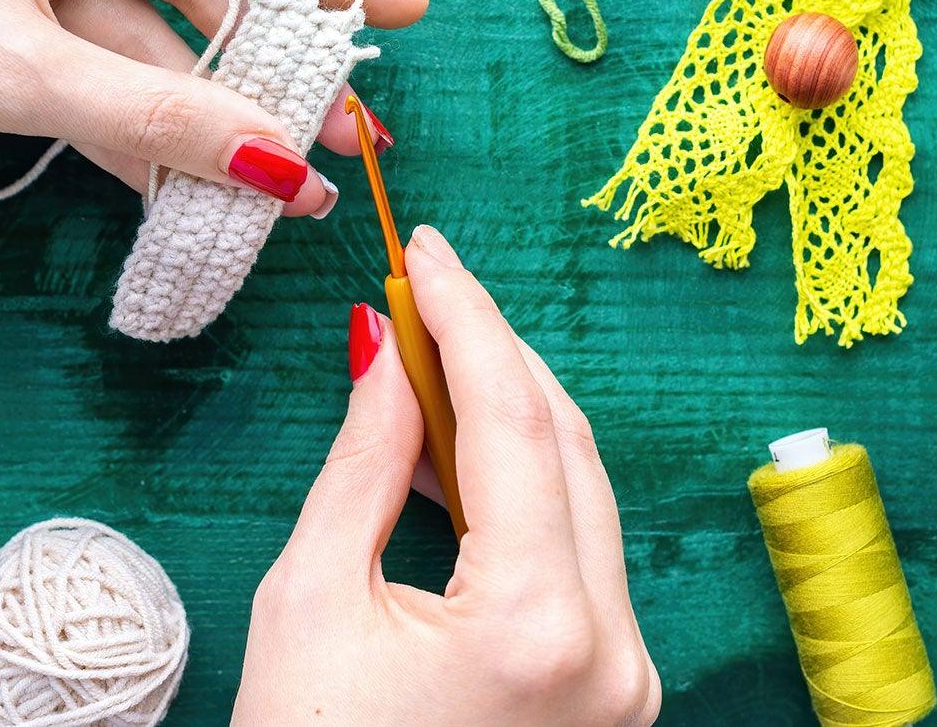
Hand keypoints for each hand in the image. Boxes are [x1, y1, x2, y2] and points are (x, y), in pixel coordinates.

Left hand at [0, 0, 426, 215]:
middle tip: (351, 143)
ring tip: (287, 185)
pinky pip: (92, 50)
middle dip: (265, 69)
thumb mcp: (13, 75)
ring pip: (146, 26)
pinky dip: (134, 111)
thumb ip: (160, 120)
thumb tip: (287, 171)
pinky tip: (196, 176)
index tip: (410, 12)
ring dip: (200, 107)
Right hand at [235, 227, 660, 725]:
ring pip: (585, 496)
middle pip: (569, 446)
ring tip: (426, 361)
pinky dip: (524, 494)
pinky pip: (579, 556)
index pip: (515, 421)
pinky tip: (458, 455)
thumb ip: (365, 465)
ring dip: (511, 419)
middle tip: (425, 290)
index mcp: (540, 626)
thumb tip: (390, 354)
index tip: (426, 253)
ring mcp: (626, 677)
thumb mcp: (310, 603)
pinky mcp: (615, 690)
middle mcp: (613, 649)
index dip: (467, 319)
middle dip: (496, 356)